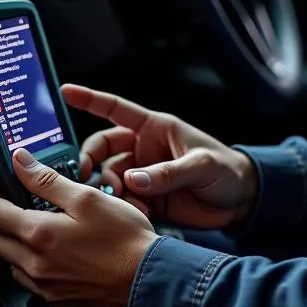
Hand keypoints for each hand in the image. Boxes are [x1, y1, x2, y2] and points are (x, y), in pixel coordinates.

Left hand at [0, 148, 156, 306]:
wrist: (148, 280)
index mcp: (39, 234)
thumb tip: (20, 162)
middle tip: (13, 196)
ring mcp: (44, 284)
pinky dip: (31, 260)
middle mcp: (35, 264)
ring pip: (10, 259)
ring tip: (38, 221)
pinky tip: (54, 248)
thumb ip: (48, 180)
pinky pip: (29, 278)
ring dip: (14, 238)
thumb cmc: (125, 240)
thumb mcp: (87, 198)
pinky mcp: (57, 297)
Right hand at [62, 83, 258, 230]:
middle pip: (102, 148)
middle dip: (89, 160)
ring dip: (109, 191)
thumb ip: (168, 173)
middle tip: (87, 178)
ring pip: (108, 178)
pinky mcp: (145, 199)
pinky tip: (137, 215)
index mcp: (155, 128)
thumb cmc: (227, 170)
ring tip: (125, 202)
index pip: (116, 108)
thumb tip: (133, 181)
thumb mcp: (201, 165)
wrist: (240, 201)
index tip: (66, 91)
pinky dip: (121, 209)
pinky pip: (121, 201)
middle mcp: (143, 149)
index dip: (90, 98)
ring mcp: (142, 174)